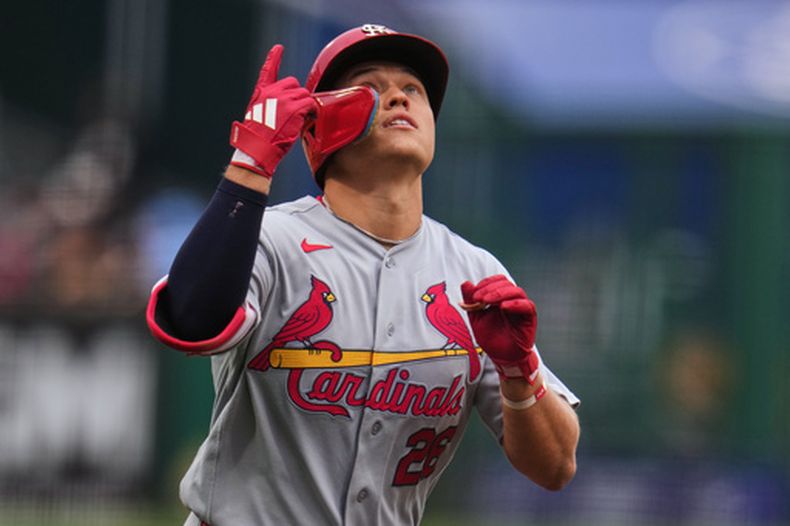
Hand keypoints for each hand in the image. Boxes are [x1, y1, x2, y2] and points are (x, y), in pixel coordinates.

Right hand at [230, 45, 316, 177]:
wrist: (258, 148)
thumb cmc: (259, 138)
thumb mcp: (258, 116)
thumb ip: (271, 105)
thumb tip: (288, 107)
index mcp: (261, 93)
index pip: (268, 71)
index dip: (274, 58)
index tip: (278, 48)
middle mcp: (272, 92)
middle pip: (293, 83)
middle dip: (298, 96)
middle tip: (297, 111)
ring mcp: (284, 99)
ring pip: (304, 94)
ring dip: (306, 106)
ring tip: (301, 118)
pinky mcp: (295, 108)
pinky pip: (310, 104)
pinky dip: (312, 112)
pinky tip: (308, 119)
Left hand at [460, 275, 539, 382]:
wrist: (502, 357)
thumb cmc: (491, 338)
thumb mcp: (476, 318)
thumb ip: (471, 302)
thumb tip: (466, 284)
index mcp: (501, 297)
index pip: (497, 281)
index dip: (485, 284)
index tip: (473, 295)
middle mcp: (513, 300)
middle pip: (506, 283)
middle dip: (490, 288)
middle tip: (478, 298)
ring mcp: (522, 308)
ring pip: (516, 291)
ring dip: (500, 293)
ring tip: (487, 301)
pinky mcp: (529, 318)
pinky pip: (527, 306)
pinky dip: (515, 304)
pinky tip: (503, 307)